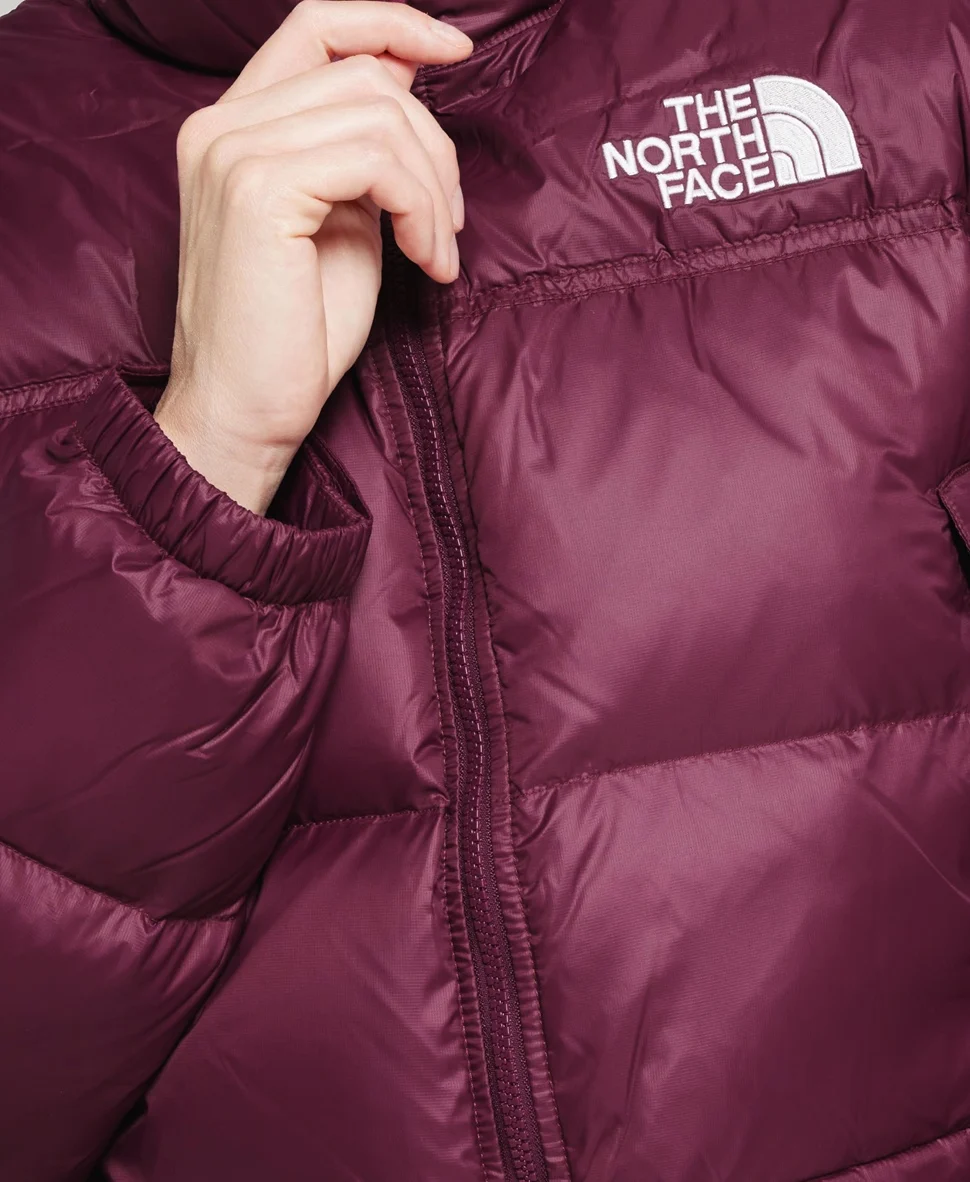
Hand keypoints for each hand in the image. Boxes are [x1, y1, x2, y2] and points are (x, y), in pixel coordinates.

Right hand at [153, 0, 472, 512]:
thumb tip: (408, 83)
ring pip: (381, 112)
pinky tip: (427, 262)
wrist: (246, 413)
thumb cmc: (295, 336)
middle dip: (435, 145)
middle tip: (449, 224)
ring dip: (434, 186)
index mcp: (234, 128)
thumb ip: (362, 153)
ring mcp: (233, 151)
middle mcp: (221, 125)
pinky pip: (377, 159)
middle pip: (366, 74)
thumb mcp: (343, 222)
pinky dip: (422, 209)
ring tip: (438, 252)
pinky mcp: (258, 189)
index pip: (315, 27)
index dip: (392, 23)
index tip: (456, 50)